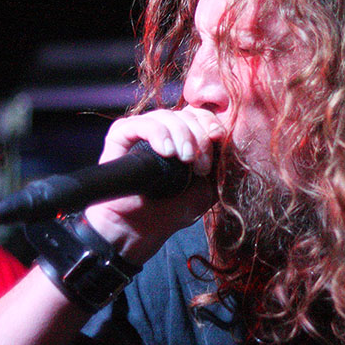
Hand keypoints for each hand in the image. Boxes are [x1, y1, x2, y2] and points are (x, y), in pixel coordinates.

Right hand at [84, 106, 224, 264]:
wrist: (140, 230)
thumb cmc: (173, 210)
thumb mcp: (208, 187)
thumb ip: (218, 162)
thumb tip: (223, 136)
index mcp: (184, 137)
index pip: (200, 114)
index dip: (211, 122)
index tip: (219, 140)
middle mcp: (164, 130)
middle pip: (186, 114)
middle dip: (200, 136)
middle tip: (201, 166)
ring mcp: (141, 132)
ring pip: (166, 116)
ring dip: (182, 136)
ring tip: (186, 161)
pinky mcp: (121, 136)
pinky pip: (140, 123)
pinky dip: (158, 134)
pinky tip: (166, 153)